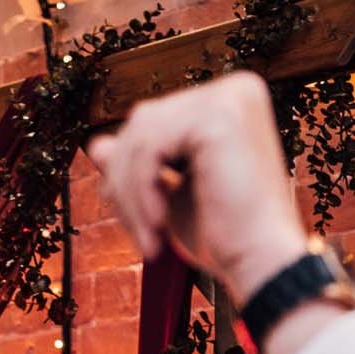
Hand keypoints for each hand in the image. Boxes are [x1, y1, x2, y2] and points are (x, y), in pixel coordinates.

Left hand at [88, 72, 309, 305]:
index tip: (136, 223)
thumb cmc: (223, 236)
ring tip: (149, 238)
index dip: (129, 171)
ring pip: (141, 134)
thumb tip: (95, 142)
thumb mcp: (170, 194)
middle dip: (125, 180)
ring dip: (131, 192)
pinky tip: (158, 225)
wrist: (259, 264)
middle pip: (143, 121)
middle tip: (138, 234)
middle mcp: (234, 89)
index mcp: (228, 101)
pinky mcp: (220, 116)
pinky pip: (151, 148)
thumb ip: (137, 164)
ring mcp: (229, 97)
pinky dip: (142, 191)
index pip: (153, 120)